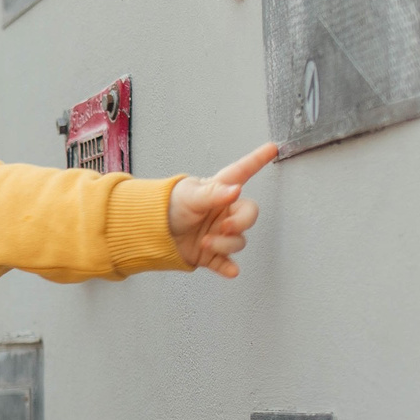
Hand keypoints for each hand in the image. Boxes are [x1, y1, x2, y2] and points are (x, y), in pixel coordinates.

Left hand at [168, 142, 277, 275]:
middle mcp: (222, 212)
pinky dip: (228, 268)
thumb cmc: (166, 205)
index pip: (241, 172)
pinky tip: (231, 271)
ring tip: (204, 242)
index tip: (272, 147)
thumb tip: (235, 190)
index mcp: (218, 191)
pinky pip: (224, 263)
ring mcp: (217, 234)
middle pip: (248, 216)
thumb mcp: (189, 195)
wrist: (146, 232)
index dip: (257, 160)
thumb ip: (213, 194)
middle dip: (240, 223)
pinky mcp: (208, 254)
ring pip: (237, 241)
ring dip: (224, 244)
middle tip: (224, 227)